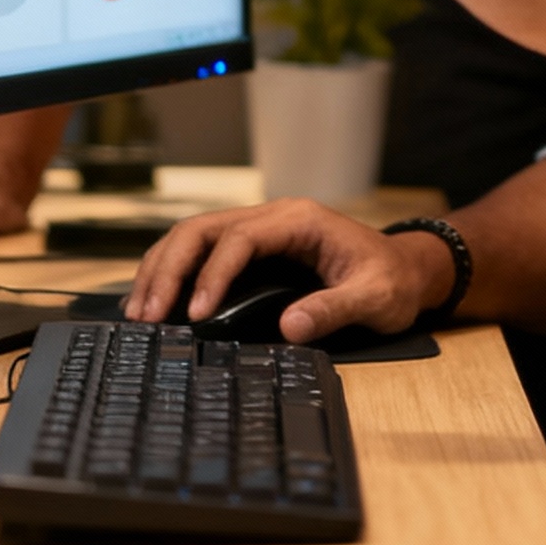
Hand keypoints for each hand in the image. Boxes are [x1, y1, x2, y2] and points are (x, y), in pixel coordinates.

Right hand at [124, 199, 452, 340]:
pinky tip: (156, 303)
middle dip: (171, 269)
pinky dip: (174, 273)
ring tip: (139, 312)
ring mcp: (261, 230)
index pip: (241, 237)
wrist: (406, 270)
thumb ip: (336, 309)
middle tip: (147, 315)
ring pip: (195, 236)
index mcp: (300, 221)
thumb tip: (291, 326)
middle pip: (204, 228)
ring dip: (163, 270)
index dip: (213, 272)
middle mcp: (274, 217)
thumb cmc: (392, 282)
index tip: (197, 313)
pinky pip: (202, 252)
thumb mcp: (376, 298)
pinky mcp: (253, 250)